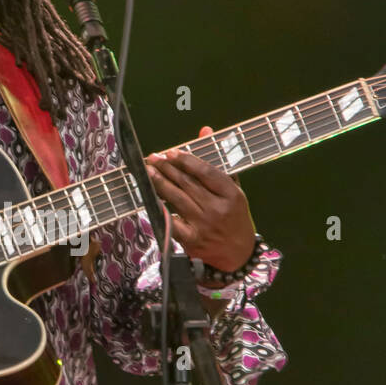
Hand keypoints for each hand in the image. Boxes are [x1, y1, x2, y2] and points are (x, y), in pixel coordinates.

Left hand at [145, 126, 255, 270]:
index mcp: (231, 195)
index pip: (206, 172)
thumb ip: (217, 160)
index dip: (186, 160)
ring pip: (176, 198)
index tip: (172, 152)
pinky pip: (171, 220)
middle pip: (187, 183)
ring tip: (147, 171)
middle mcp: (217, 209)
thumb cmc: (234, 218)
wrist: (237, 255)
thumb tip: (204, 129)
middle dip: (167, 168)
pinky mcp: (191, 239)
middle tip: (153, 158)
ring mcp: (203, 225)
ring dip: (159, 183)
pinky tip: (149, 197)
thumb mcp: (234, 189)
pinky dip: (160, 207)